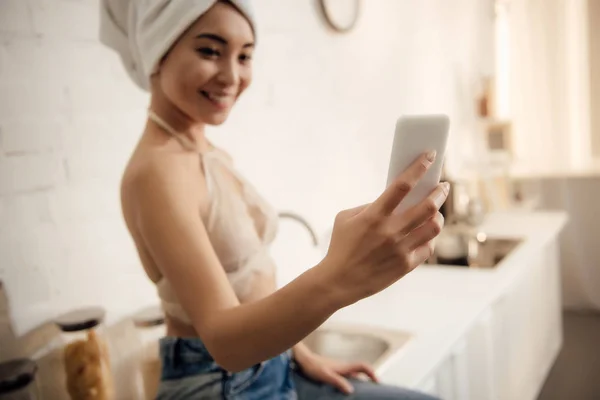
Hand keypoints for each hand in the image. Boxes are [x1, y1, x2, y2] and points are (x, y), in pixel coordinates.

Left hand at [293, 345, 377, 394]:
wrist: (303, 360)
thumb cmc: (313, 367)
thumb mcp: (326, 376)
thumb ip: (338, 382)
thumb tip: (350, 391)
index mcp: (345, 367)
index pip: (363, 366)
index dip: (372, 373)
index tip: (378, 382)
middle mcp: (344, 367)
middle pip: (361, 371)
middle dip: (369, 379)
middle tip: (374, 390)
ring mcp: (339, 369)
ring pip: (354, 374)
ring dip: (361, 382)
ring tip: (363, 394)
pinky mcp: (334, 372)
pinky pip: (347, 377)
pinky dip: (351, 383)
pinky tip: (346, 392)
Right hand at [321, 151, 448, 304]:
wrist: (338, 281)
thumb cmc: (341, 246)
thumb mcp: (345, 218)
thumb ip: (369, 206)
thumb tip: (393, 198)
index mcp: (373, 216)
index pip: (402, 185)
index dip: (419, 167)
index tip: (430, 156)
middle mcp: (390, 231)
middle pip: (426, 206)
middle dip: (439, 192)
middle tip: (443, 186)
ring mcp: (400, 249)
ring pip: (433, 227)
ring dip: (438, 215)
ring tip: (437, 211)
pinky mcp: (406, 266)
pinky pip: (427, 247)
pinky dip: (429, 237)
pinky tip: (425, 233)